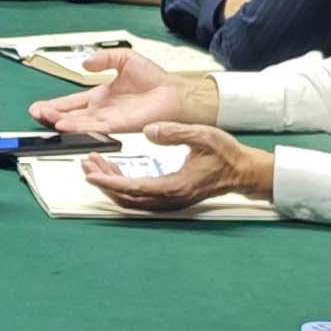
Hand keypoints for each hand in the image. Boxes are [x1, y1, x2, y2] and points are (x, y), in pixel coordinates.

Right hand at [27, 46, 218, 135]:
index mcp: (101, 95)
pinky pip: (95, 128)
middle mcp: (102, 110)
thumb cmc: (153, 78)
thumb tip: (85, 61)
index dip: (56, 104)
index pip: (72, 102)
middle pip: (71, 115)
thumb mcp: (124, 58)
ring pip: (79, 123)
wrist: (173, 92)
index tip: (39, 107)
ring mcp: (108, 119)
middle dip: (52, 115)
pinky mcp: (118, 126)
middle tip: (36, 114)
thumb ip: (104, 58)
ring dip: (61, 122)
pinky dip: (79, 127)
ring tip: (46, 119)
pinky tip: (66, 126)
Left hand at [82, 120, 270, 209]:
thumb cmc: (226, 155)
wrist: (243, 171)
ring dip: (111, 184)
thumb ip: (175, 132)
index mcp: (175, 186)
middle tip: (87, 165)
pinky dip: (123, 185)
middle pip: (127, 198)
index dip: (109, 182)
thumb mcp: (202, 135)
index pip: (133, 188)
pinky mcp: (170, 197)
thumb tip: (149, 130)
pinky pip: (140, 196)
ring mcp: (170, 200)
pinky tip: (116, 171)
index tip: (91, 175)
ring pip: (131, 199)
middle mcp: (170, 198)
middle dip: (103, 182)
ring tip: (96, 166)